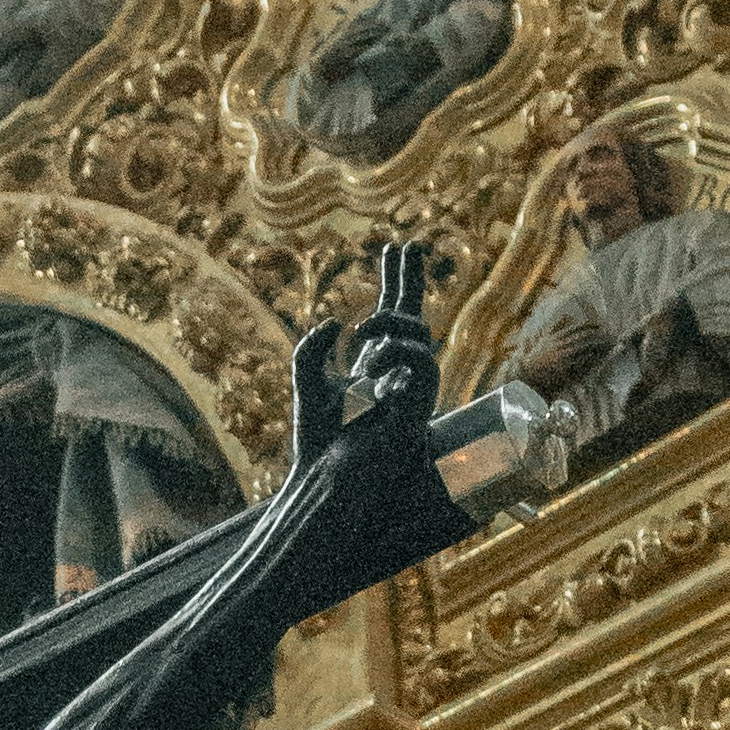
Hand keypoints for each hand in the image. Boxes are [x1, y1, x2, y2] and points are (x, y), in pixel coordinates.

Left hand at [266, 243, 461, 602]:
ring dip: (388, 329)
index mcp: (372, 368)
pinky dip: (397, 357)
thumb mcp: (306, 383)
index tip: (396, 249)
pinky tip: (373, 367)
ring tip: (360, 340)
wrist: (328, 483)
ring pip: (420, 336)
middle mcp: (397, 374)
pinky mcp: (419, 407)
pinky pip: (423, 365)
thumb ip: (312, 348)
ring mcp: (412, 389)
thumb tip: (335, 321)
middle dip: (409, 279)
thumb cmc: (318, 444)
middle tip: (407, 245)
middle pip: (413, 316)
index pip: (389, 318)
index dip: (396, 282)